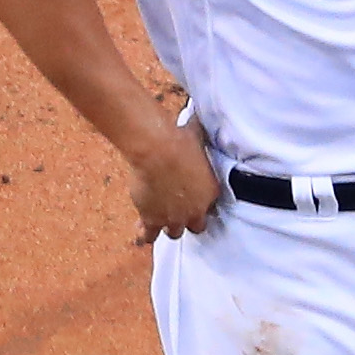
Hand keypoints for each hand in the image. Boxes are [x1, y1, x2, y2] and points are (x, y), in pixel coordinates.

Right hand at [126, 117, 221, 242]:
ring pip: (174, 234)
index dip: (201, 202)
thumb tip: (199, 118)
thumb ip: (200, 136)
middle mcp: (196, 210)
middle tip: (179, 212)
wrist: (158, 151)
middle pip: (196, 226)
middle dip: (188, 219)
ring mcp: (175, 218)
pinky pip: (150, 235)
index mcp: (212, 192)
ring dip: (168, 227)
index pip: (211, 206)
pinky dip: (145, 233)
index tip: (193, 197)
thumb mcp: (197, 138)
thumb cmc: (179, 141)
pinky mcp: (153, 220)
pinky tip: (142, 230)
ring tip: (160, 220)